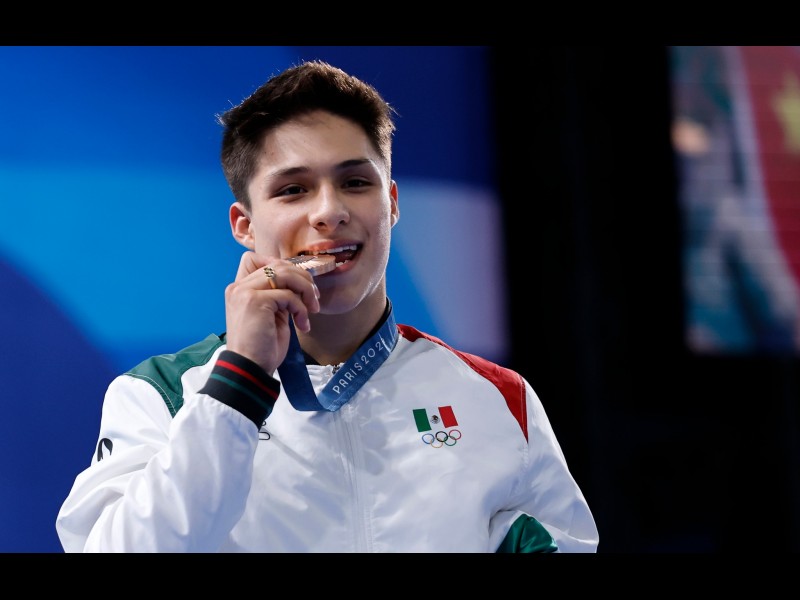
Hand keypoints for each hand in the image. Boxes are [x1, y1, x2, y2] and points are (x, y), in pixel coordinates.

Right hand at [223, 251, 320, 373]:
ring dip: (305, 290)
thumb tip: (300, 281)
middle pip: (277, 264)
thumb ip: (278, 295)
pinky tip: (302, 325)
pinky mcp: (255, 302)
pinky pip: (288, 295)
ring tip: (312, 308)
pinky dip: (301, 309)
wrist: (250, 369)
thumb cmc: (262, 347)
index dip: (280, 264)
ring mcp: (245, 293)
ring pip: (284, 274)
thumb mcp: (272, 314)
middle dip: (302, 279)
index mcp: (239, 289)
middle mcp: (239, 287)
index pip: (254, 258)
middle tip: (314, 298)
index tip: (297, 284)